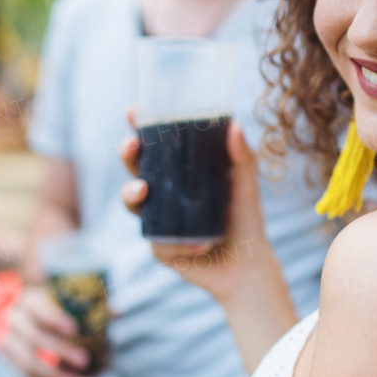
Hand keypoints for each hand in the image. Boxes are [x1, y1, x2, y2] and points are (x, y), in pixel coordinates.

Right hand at [1, 284, 89, 376]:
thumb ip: (90, 303)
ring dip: (50, 373)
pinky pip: (21, 372)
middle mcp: (12, 317)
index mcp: (28, 298)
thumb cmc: (49, 300)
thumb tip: (118, 312)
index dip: (54, 318)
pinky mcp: (6, 356)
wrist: (13, 307)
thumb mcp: (64, 296)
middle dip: (59, 351)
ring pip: (24, 359)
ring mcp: (4, 338)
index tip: (74, 329)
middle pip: (32, 336)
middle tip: (84, 360)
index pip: (37, 307)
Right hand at [119, 107, 275, 304]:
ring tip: (143, 190)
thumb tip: (235, 125)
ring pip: (134, 204)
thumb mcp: (246, 185)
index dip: (140, 128)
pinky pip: (160, 243)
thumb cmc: (245, 219)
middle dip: (128, 155)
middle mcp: (165, 194)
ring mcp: (160, 220)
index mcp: (182, 173)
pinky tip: (201, 244)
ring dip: (132, 194)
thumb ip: (242, 157)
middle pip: (135, 169)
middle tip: (131, 146)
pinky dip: (178, 243)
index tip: (131, 112)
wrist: (248, 264)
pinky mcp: (163, 249)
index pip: (156, 146)